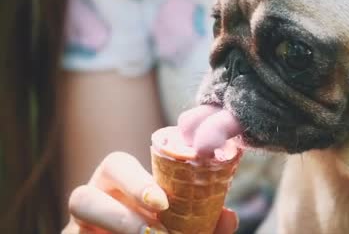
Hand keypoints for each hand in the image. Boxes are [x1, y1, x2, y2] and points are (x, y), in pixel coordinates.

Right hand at [63, 151, 237, 233]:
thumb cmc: (163, 227)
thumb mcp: (186, 224)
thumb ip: (206, 221)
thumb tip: (229, 216)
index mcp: (120, 182)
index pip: (116, 165)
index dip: (136, 182)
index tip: (163, 203)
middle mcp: (92, 200)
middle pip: (81, 196)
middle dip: (117, 215)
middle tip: (153, 231)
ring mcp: (77, 227)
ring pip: (75, 217)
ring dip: (112, 227)